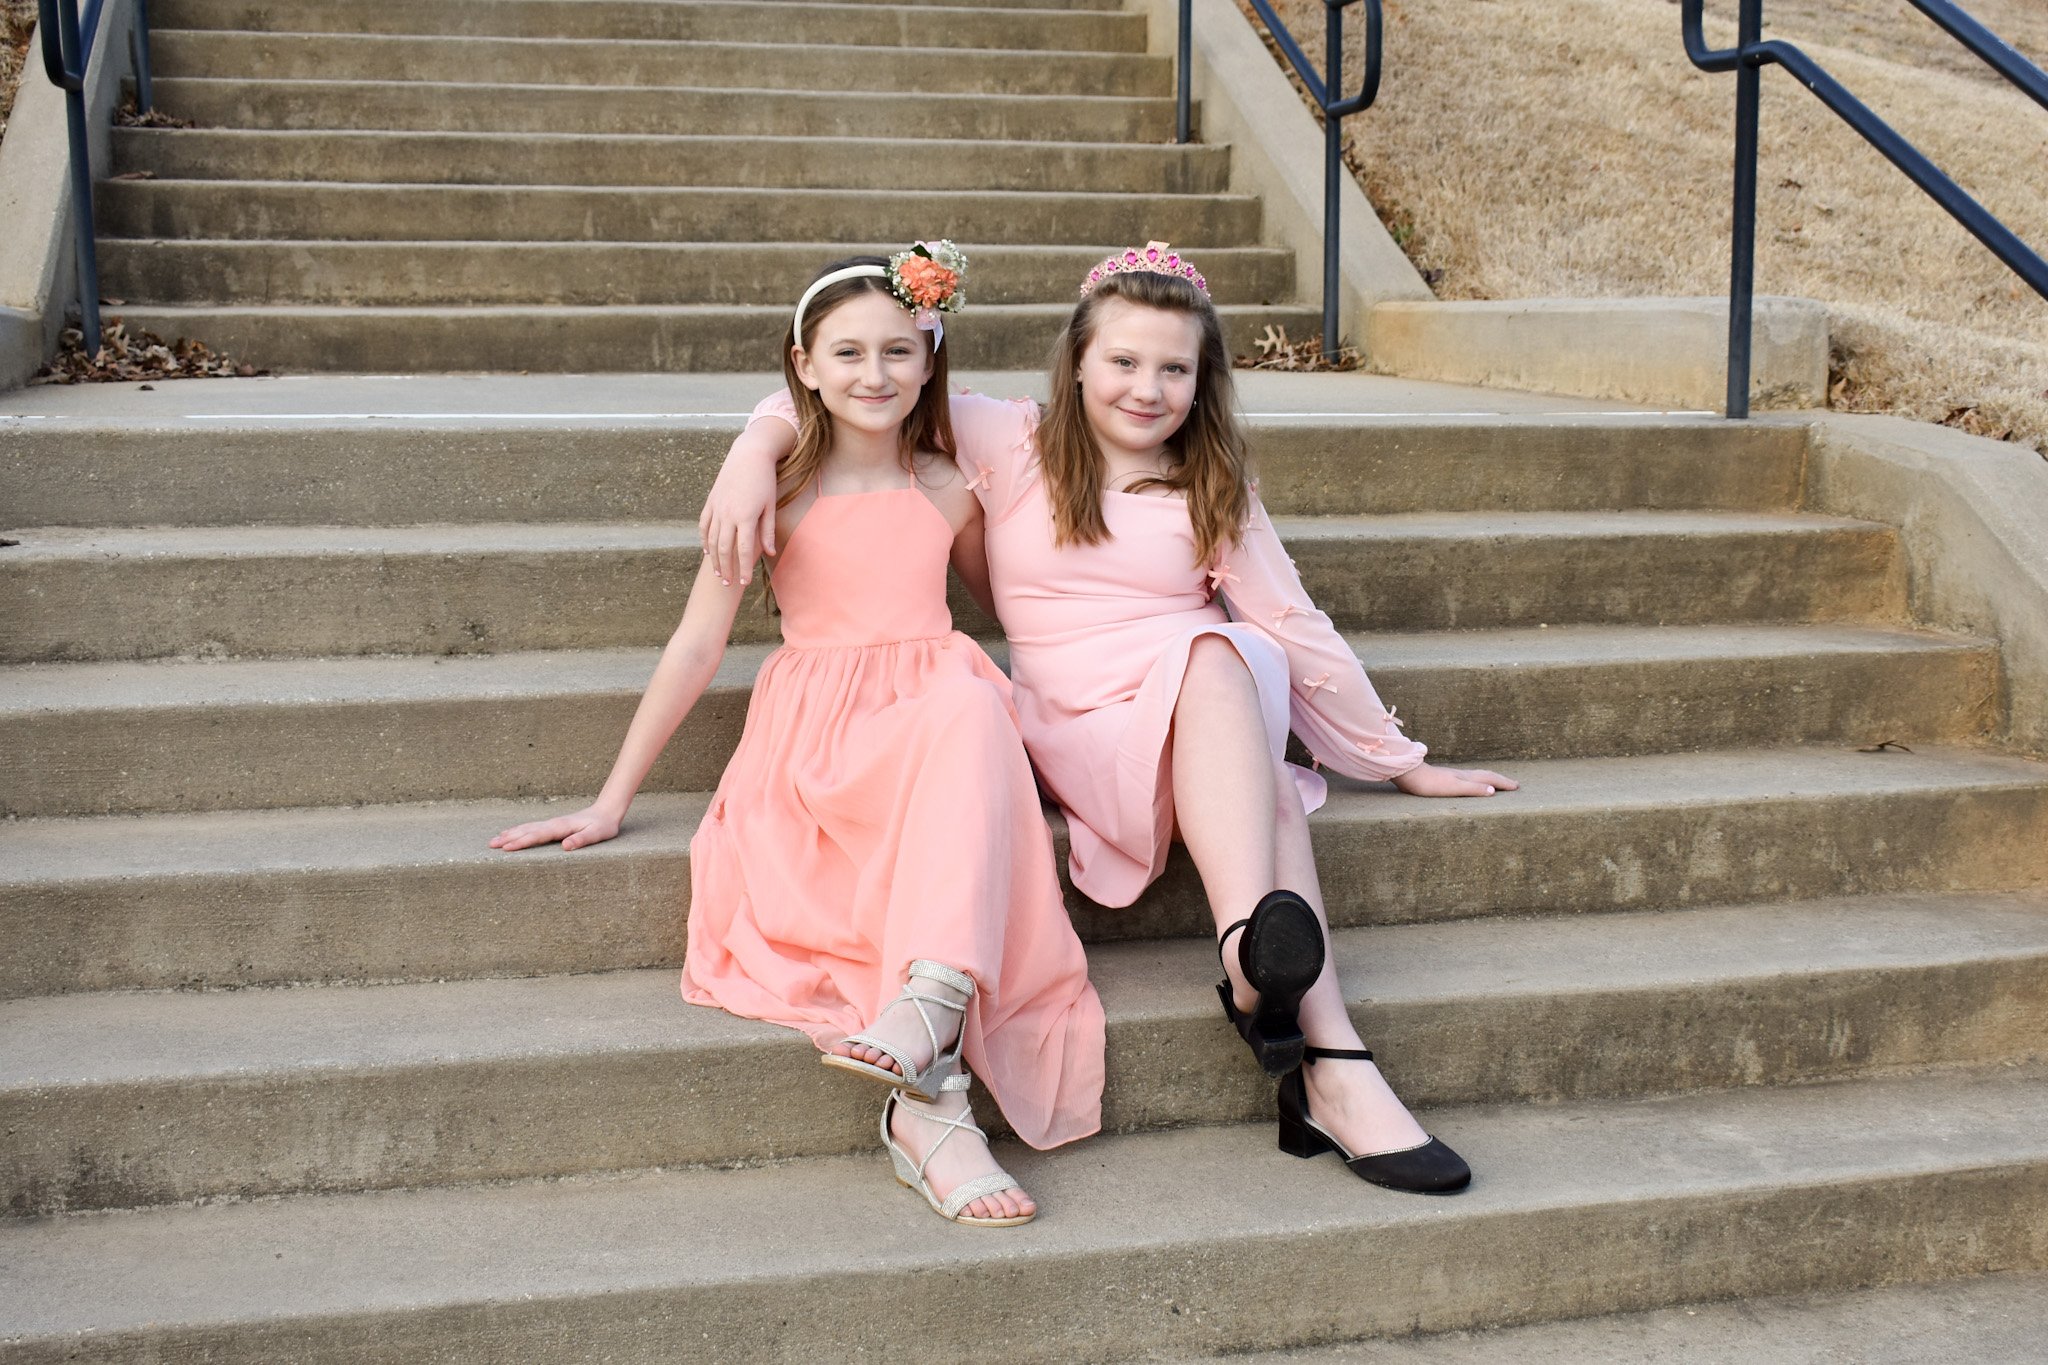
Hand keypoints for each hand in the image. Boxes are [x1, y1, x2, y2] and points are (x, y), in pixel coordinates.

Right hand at [489, 805, 622, 851]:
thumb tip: (565, 846)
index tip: (506, 847)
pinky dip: (519, 830)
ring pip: (527, 828)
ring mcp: (552, 823)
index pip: (537, 835)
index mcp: (560, 827)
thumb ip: (581, 839)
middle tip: (491, 845)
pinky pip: (531, 828)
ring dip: (511, 834)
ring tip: (495, 840)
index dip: (521, 842)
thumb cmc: (603, 826)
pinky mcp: (553, 825)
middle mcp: (553, 824)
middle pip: (527, 831)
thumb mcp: (596, 834)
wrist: (606, 811)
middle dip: (509, 838)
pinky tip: (512, 833)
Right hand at [697, 439, 780, 586]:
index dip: (744, 568)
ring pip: (712, 539)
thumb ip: (767, 531)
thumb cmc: (765, 481)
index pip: (744, 550)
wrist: (749, 455)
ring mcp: (716, 508)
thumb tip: (769, 553)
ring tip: (718, 573)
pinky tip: (707, 551)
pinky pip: (704, 525)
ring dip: (714, 559)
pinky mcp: (710, 501)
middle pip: (724, 549)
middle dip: (726, 569)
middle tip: (728, 584)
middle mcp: (728, 514)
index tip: (745, 582)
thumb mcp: (770, 506)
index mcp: (745, 517)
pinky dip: (704, 540)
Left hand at [1391, 762, 1517, 796]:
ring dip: (1490, 779)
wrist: (1409, 774)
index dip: (1504, 783)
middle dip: (1501, 780)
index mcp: (1466, 777)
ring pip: (1478, 776)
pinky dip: (1477, 781)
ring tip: (1497, 782)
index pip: (1490, 779)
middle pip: (1486, 775)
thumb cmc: (1430, 784)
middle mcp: (1462, 774)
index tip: (1517, 786)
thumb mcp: (1453, 788)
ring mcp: (1454, 775)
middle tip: (1514, 784)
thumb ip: (1473, 789)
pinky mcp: (1446, 778)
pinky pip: (1469, 779)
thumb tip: (1493, 791)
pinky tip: (1471, 783)